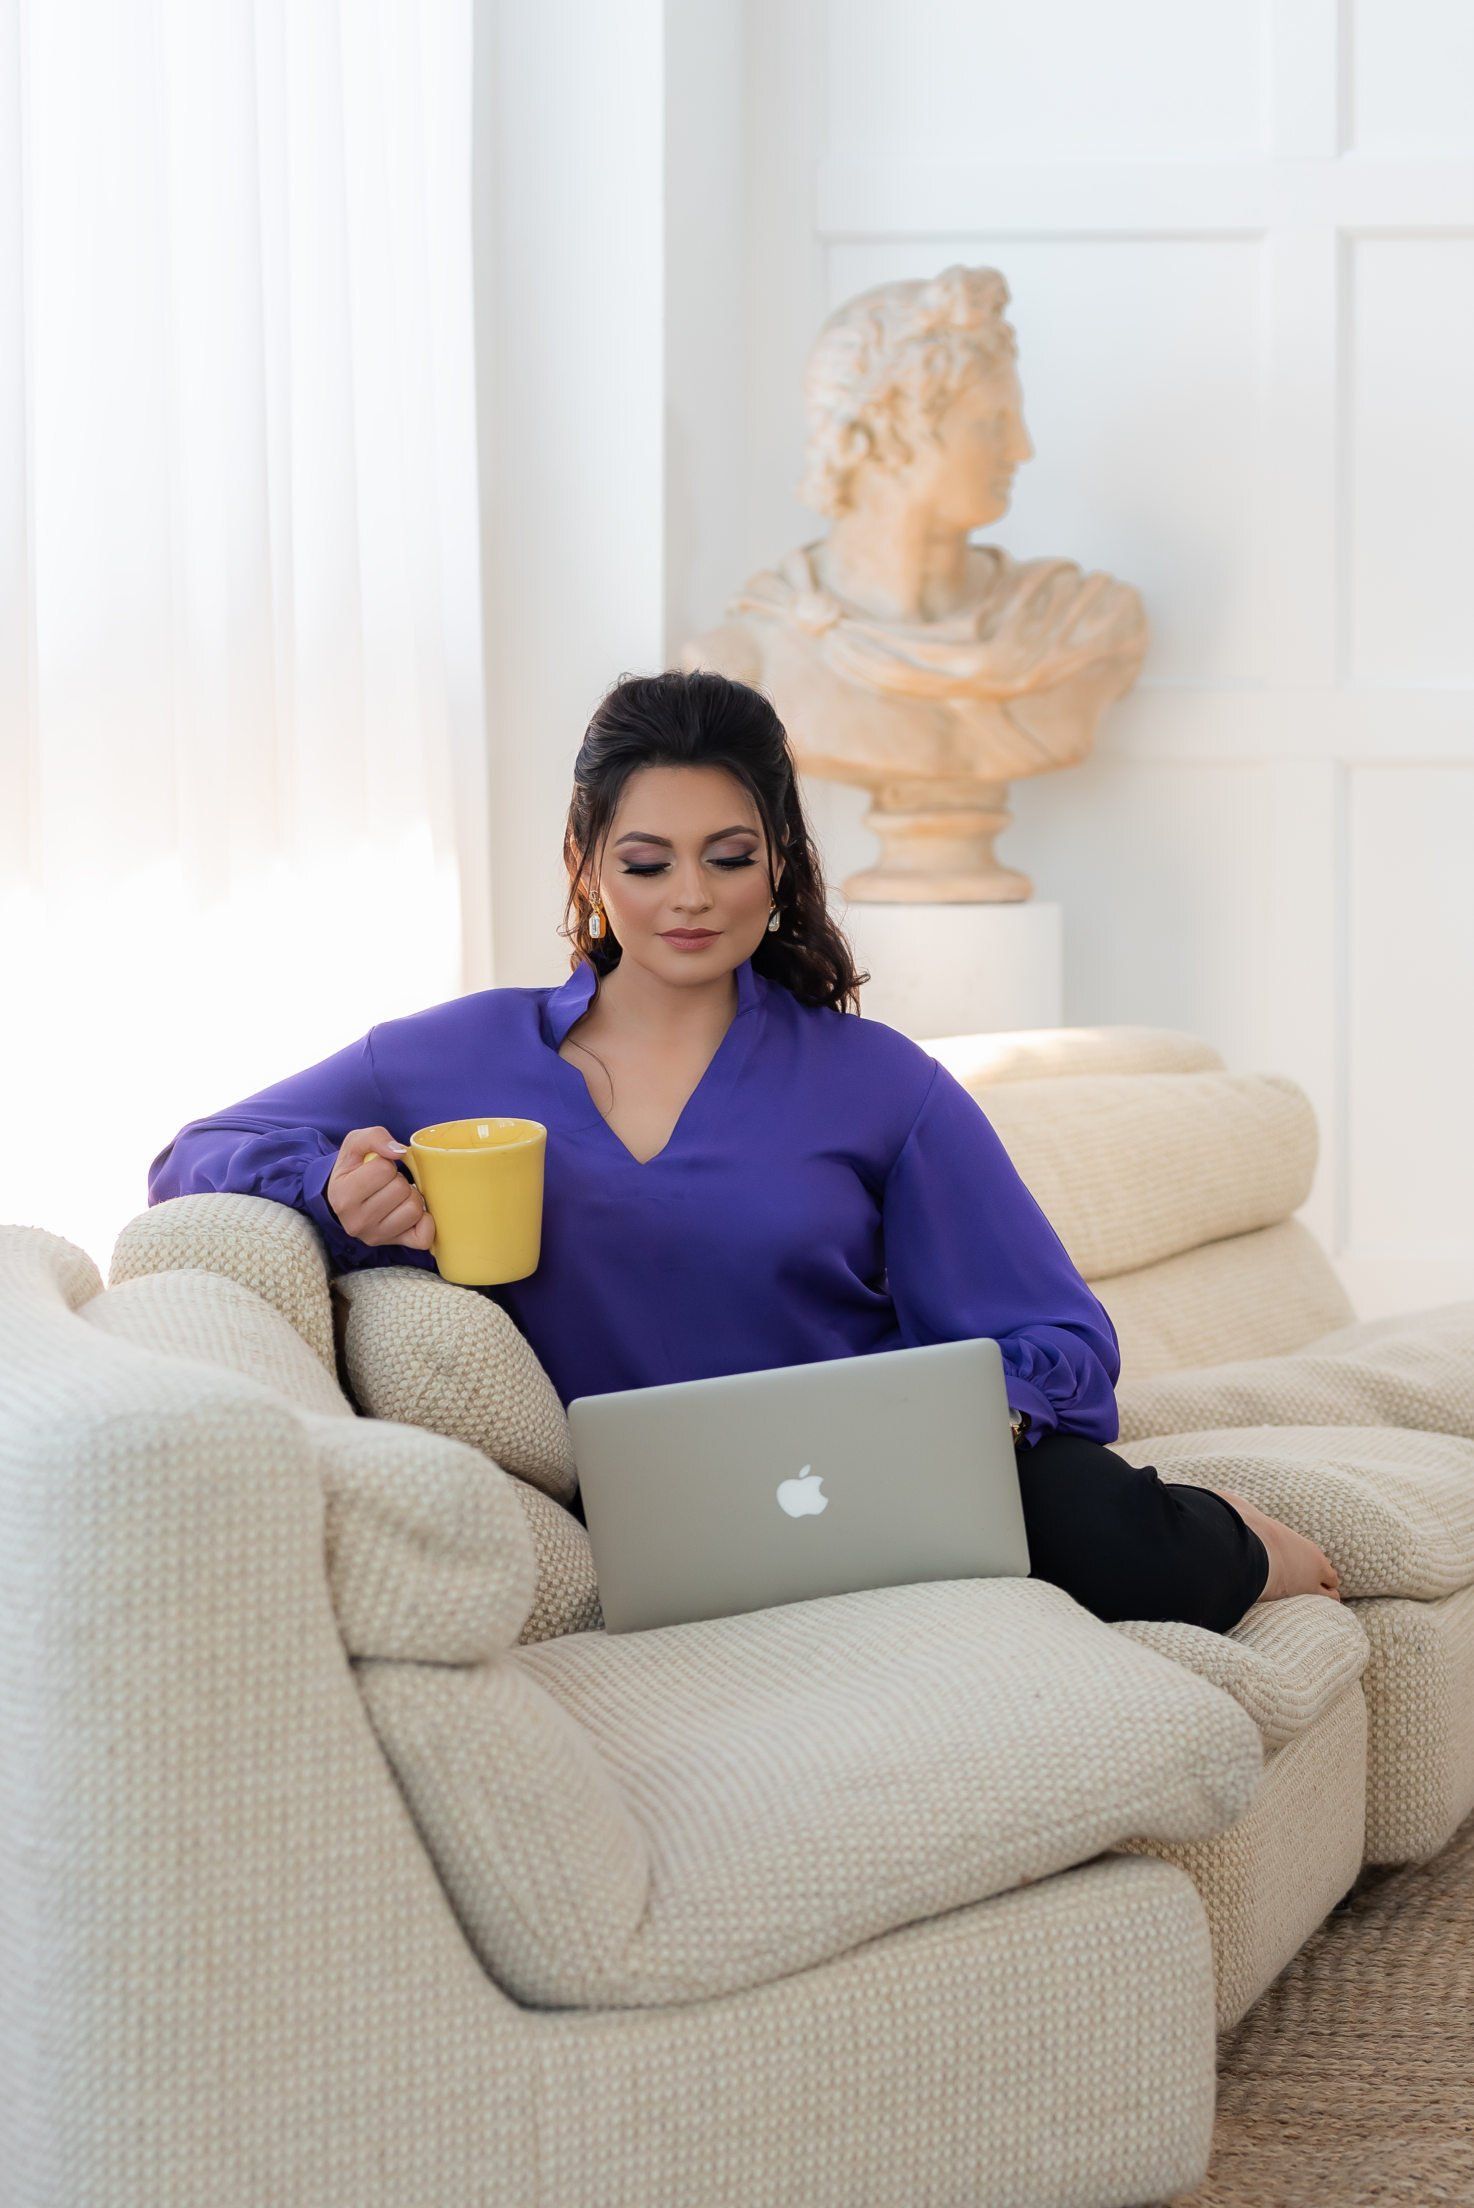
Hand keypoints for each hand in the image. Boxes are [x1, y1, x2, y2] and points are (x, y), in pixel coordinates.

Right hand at [325, 1127, 435, 1251]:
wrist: (346, 1199)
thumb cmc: (353, 1169)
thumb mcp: (355, 1145)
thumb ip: (374, 1137)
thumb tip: (399, 1152)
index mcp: (343, 1196)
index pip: (383, 1168)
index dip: (385, 1163)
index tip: (375, 1170)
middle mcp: (356, 1222)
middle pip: (401, 1189)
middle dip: (398, 1180)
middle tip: (387, 1184)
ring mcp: (376, 1237)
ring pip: (414, 1209)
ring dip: (411, 1197)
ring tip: (396, 1197)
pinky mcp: (395, 1245)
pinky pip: (424, 1236)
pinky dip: (425, 1221)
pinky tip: (410, 1213)